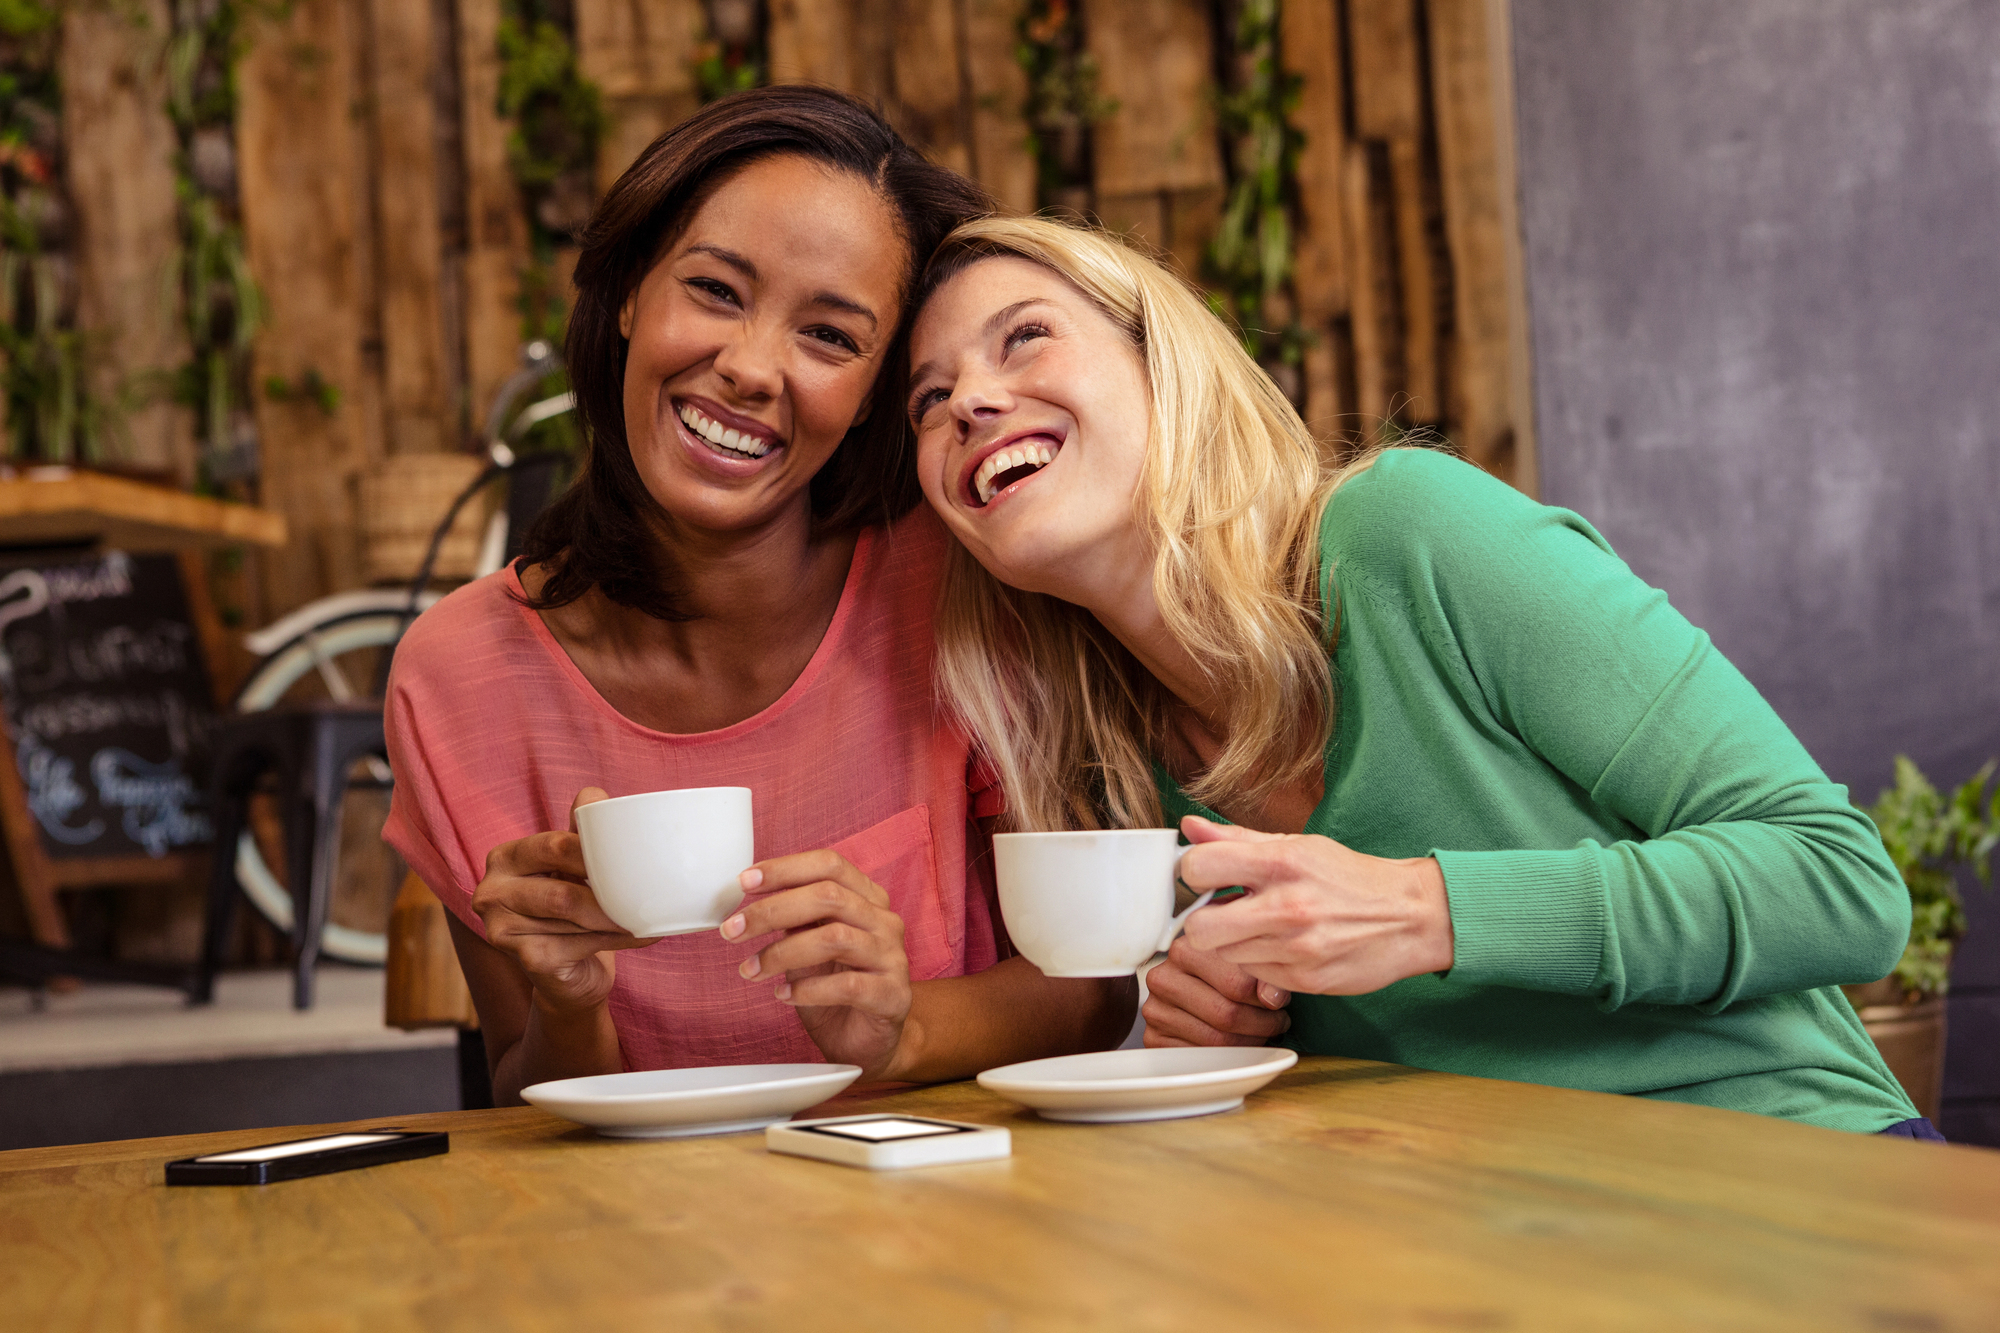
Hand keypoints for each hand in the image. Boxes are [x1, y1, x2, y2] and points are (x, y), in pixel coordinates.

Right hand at [470, 787, 652, 1014]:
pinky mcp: (525, 960)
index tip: (631, 856)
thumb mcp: (574, 865)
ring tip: (647, 912)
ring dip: (616, 916)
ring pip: (572, 915)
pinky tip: (640, 935)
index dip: (595, 851)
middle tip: (645, 890)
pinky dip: (618, 938)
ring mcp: (502, 930)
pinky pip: (580, 945)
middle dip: (608, 891)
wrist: (569, 973)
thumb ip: (582, 831)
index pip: (554, 846)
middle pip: (561, 888)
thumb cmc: (573, 907)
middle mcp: (492, 892)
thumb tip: (595, 796)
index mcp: (506, 858)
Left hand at [720, 849, 911, 1080]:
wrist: (868, 1041)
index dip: (785, 869)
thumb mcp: (809, 944)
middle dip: (772, 910)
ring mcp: (893, 957)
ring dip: (782, 953)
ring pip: (834, 938)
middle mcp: (884, 921)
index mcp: (867, 898)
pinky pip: (848, 986)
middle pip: (828, 896)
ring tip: (751, 970)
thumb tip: (748, 901)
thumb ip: (793, 918)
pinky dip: (807, 990)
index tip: (744, 882)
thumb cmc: (835, 987)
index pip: (829, 865)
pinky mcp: (893, 995)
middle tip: (733, 930)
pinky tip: (784, 995)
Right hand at [1142, 936, 1291, 1046]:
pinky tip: (1240, 1043)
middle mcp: (1163, 978)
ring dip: (1249, 1042)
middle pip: (1225, 1014)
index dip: (1267, 998)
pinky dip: (1227, 1057)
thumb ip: (1263, 974)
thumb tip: (1274, 998)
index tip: (1280, 1002)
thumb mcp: (1244, 958)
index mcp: (1185, 950)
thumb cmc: (1222, 969)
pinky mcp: (1153, 1038)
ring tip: (1262, 1031)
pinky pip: (1200, 1058)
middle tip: (1277, 1022)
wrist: (1189, 983)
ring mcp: (1155, 1010)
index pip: (1235, 983)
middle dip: (1262, 1024)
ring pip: (1215, 1040)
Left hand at [1172, 815, 1453, 995]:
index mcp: (1281, 861)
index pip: (1199, 867)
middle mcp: (1286, 905)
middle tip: (1223, 913)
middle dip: (1203, 922)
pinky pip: (1254, 976)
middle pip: (1199, 928)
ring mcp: (1296, 948)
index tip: (1206, 879)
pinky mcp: (1305, 980)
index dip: (1194, 875)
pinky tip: (1282, 949)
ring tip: (1261, 929)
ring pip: (1224, 956)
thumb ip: (1238, 839)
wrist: (1411, 916)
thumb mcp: (1298, 845)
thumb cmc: (1350, 877)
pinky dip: (1259, 964)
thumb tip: (1188, 827)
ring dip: (1233, 944)